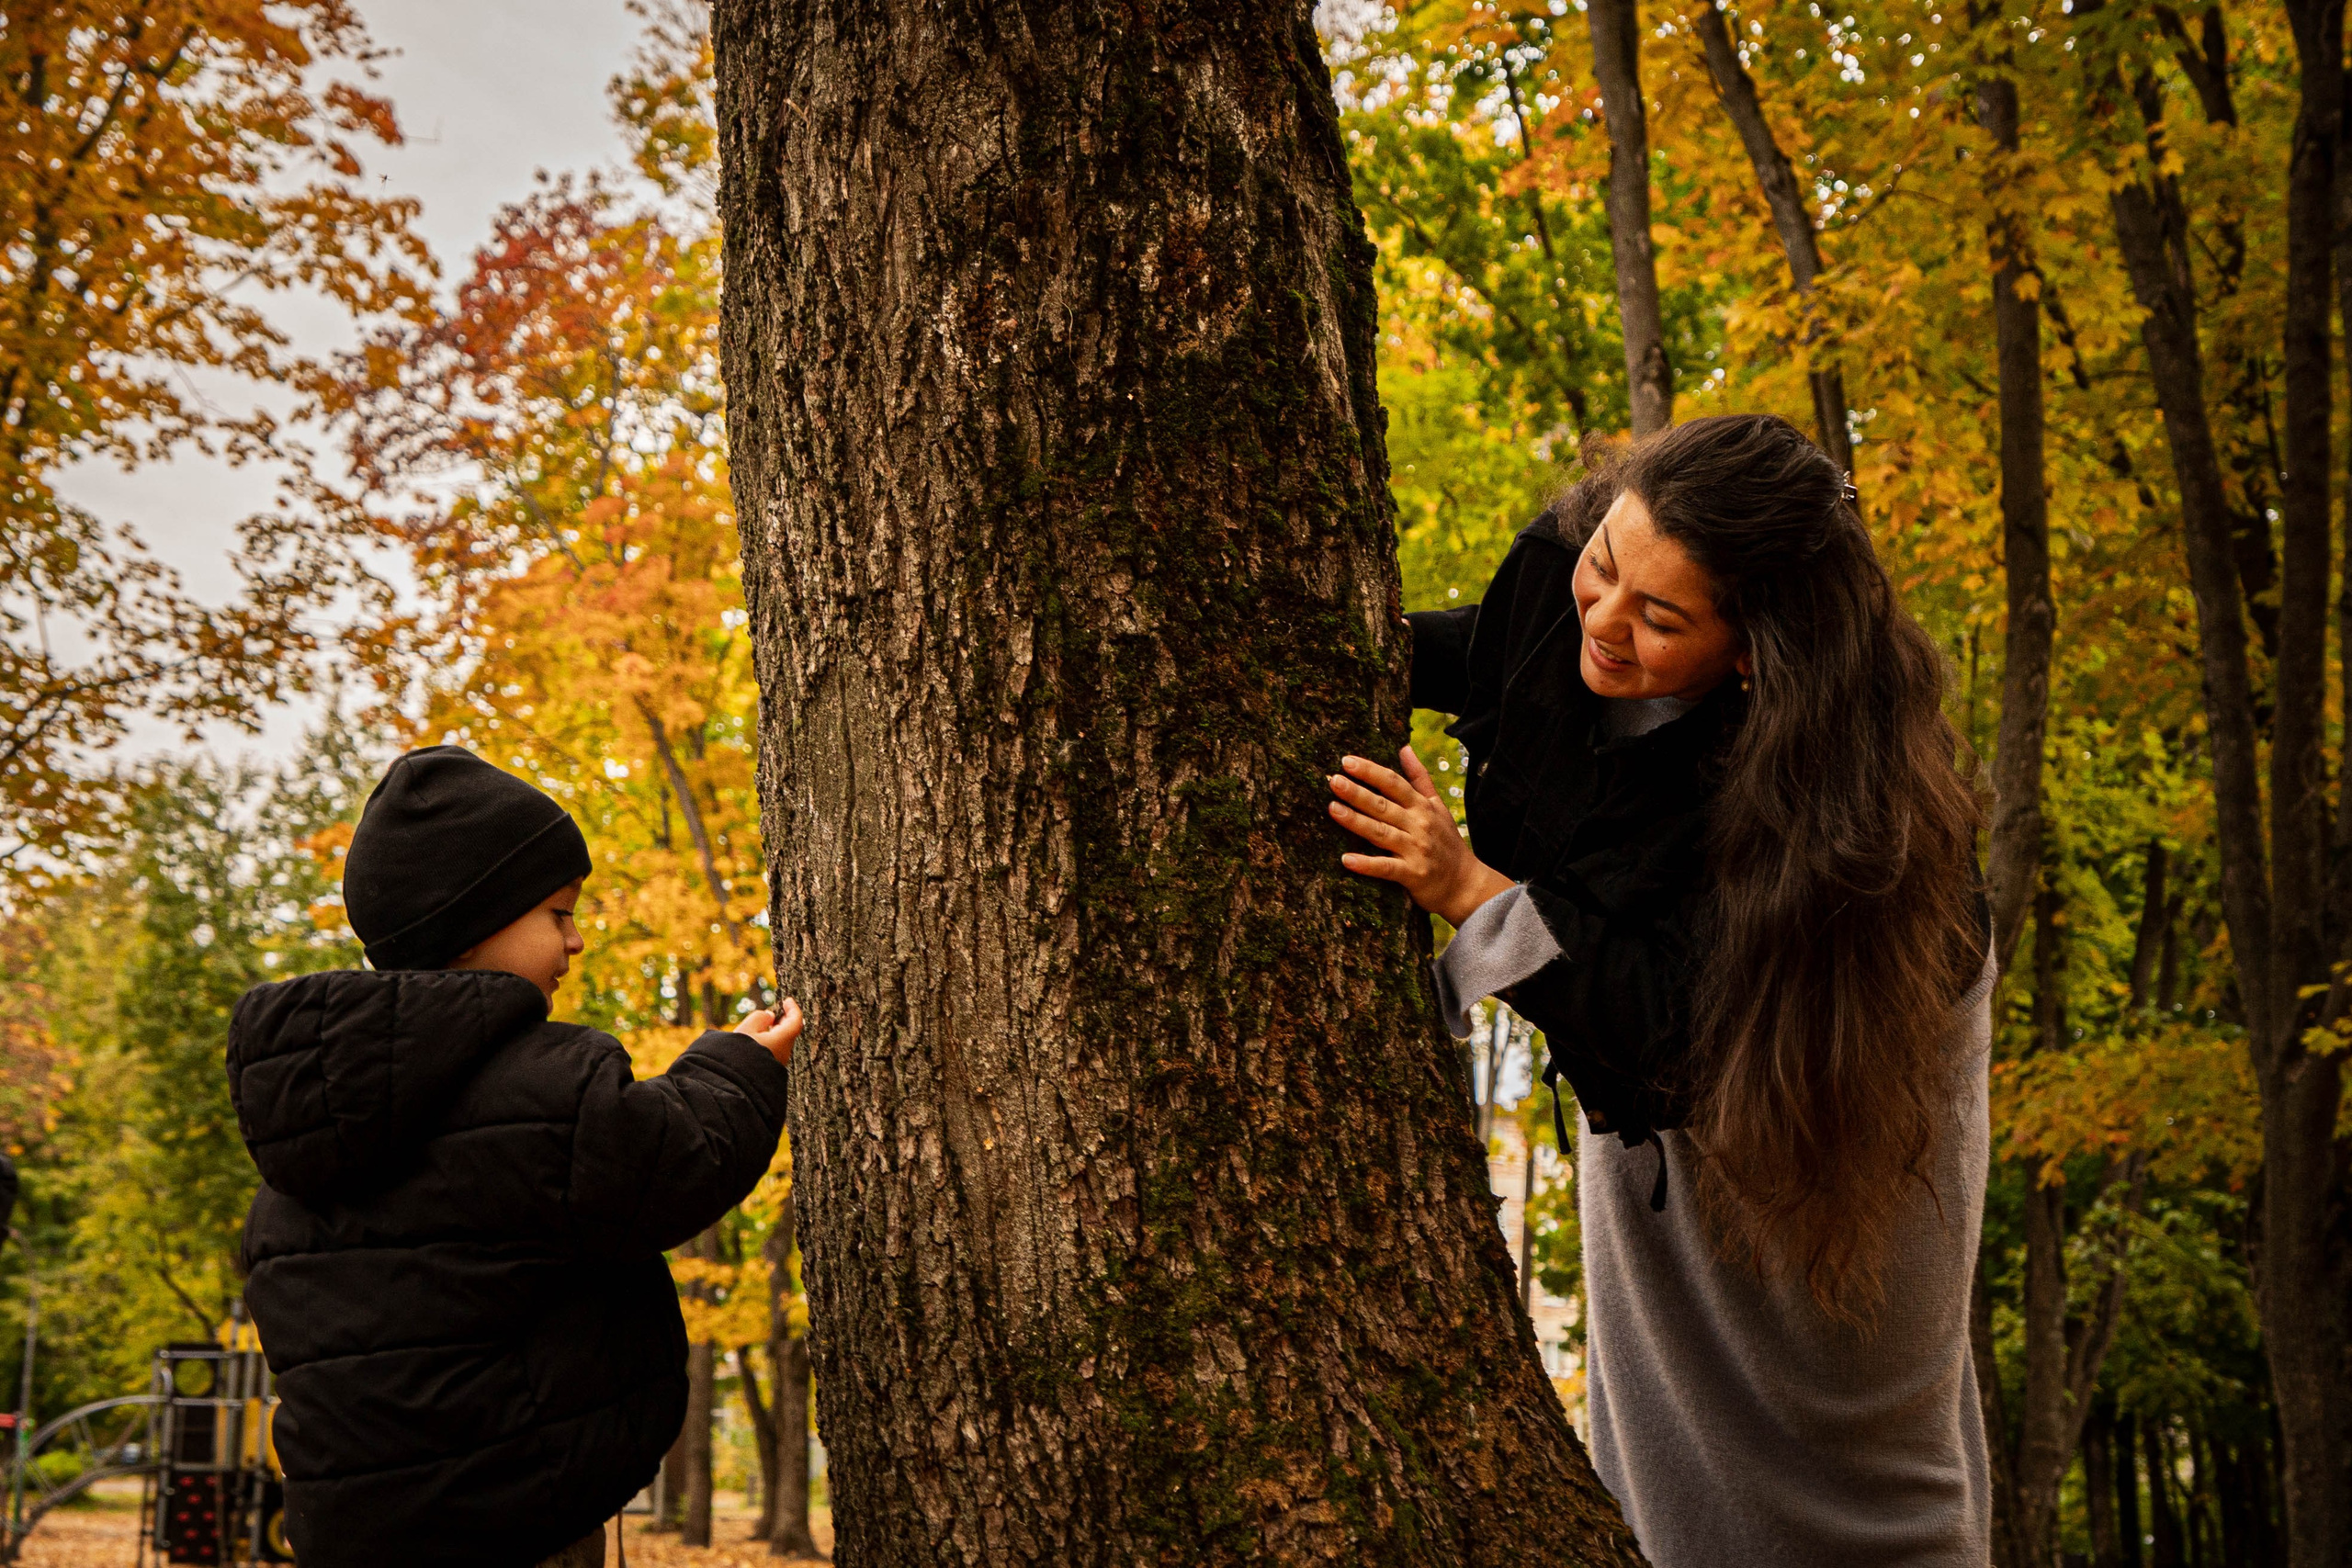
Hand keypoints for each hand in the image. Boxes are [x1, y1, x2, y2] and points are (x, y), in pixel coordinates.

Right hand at [741, 998, 803, 1065]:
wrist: (733, 1082)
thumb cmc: (739, 1053)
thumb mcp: (747, 1028)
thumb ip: (760, 1017)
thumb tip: (770, 1017)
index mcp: (783, 1039)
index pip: (796, 1020)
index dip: (793, 1008)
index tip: (787, 1000)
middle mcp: (785, 1052)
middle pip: (789, 1031)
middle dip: (783, 1020)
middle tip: (774, 1011)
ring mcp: (778, 1063)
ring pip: (781, 1043)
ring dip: (774, 1032)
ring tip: (761, 1025)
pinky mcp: (770, 1071)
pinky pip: (773, 1052)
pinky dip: (770, 1042)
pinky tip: (757, 1040)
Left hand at [1328, 747, 1513, 925]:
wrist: (1465, 883)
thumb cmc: (1446, 842)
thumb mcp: (1437, 806)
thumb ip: (1419, 778)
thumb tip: (1404, 747)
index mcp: (1423, 807)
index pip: (1394, 783)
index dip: (1370, 771)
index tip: (1347, 761)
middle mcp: (1419, 825)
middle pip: (1383, 805)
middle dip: (1357, 792)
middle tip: (1333, 780)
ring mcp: (1416, 850)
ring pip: (1381, 832)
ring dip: (1356, 821)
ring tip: (1332, 809)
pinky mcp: (1413, 874)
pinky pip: (1386, 868)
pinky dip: (1366, 864)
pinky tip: (1346, 859)